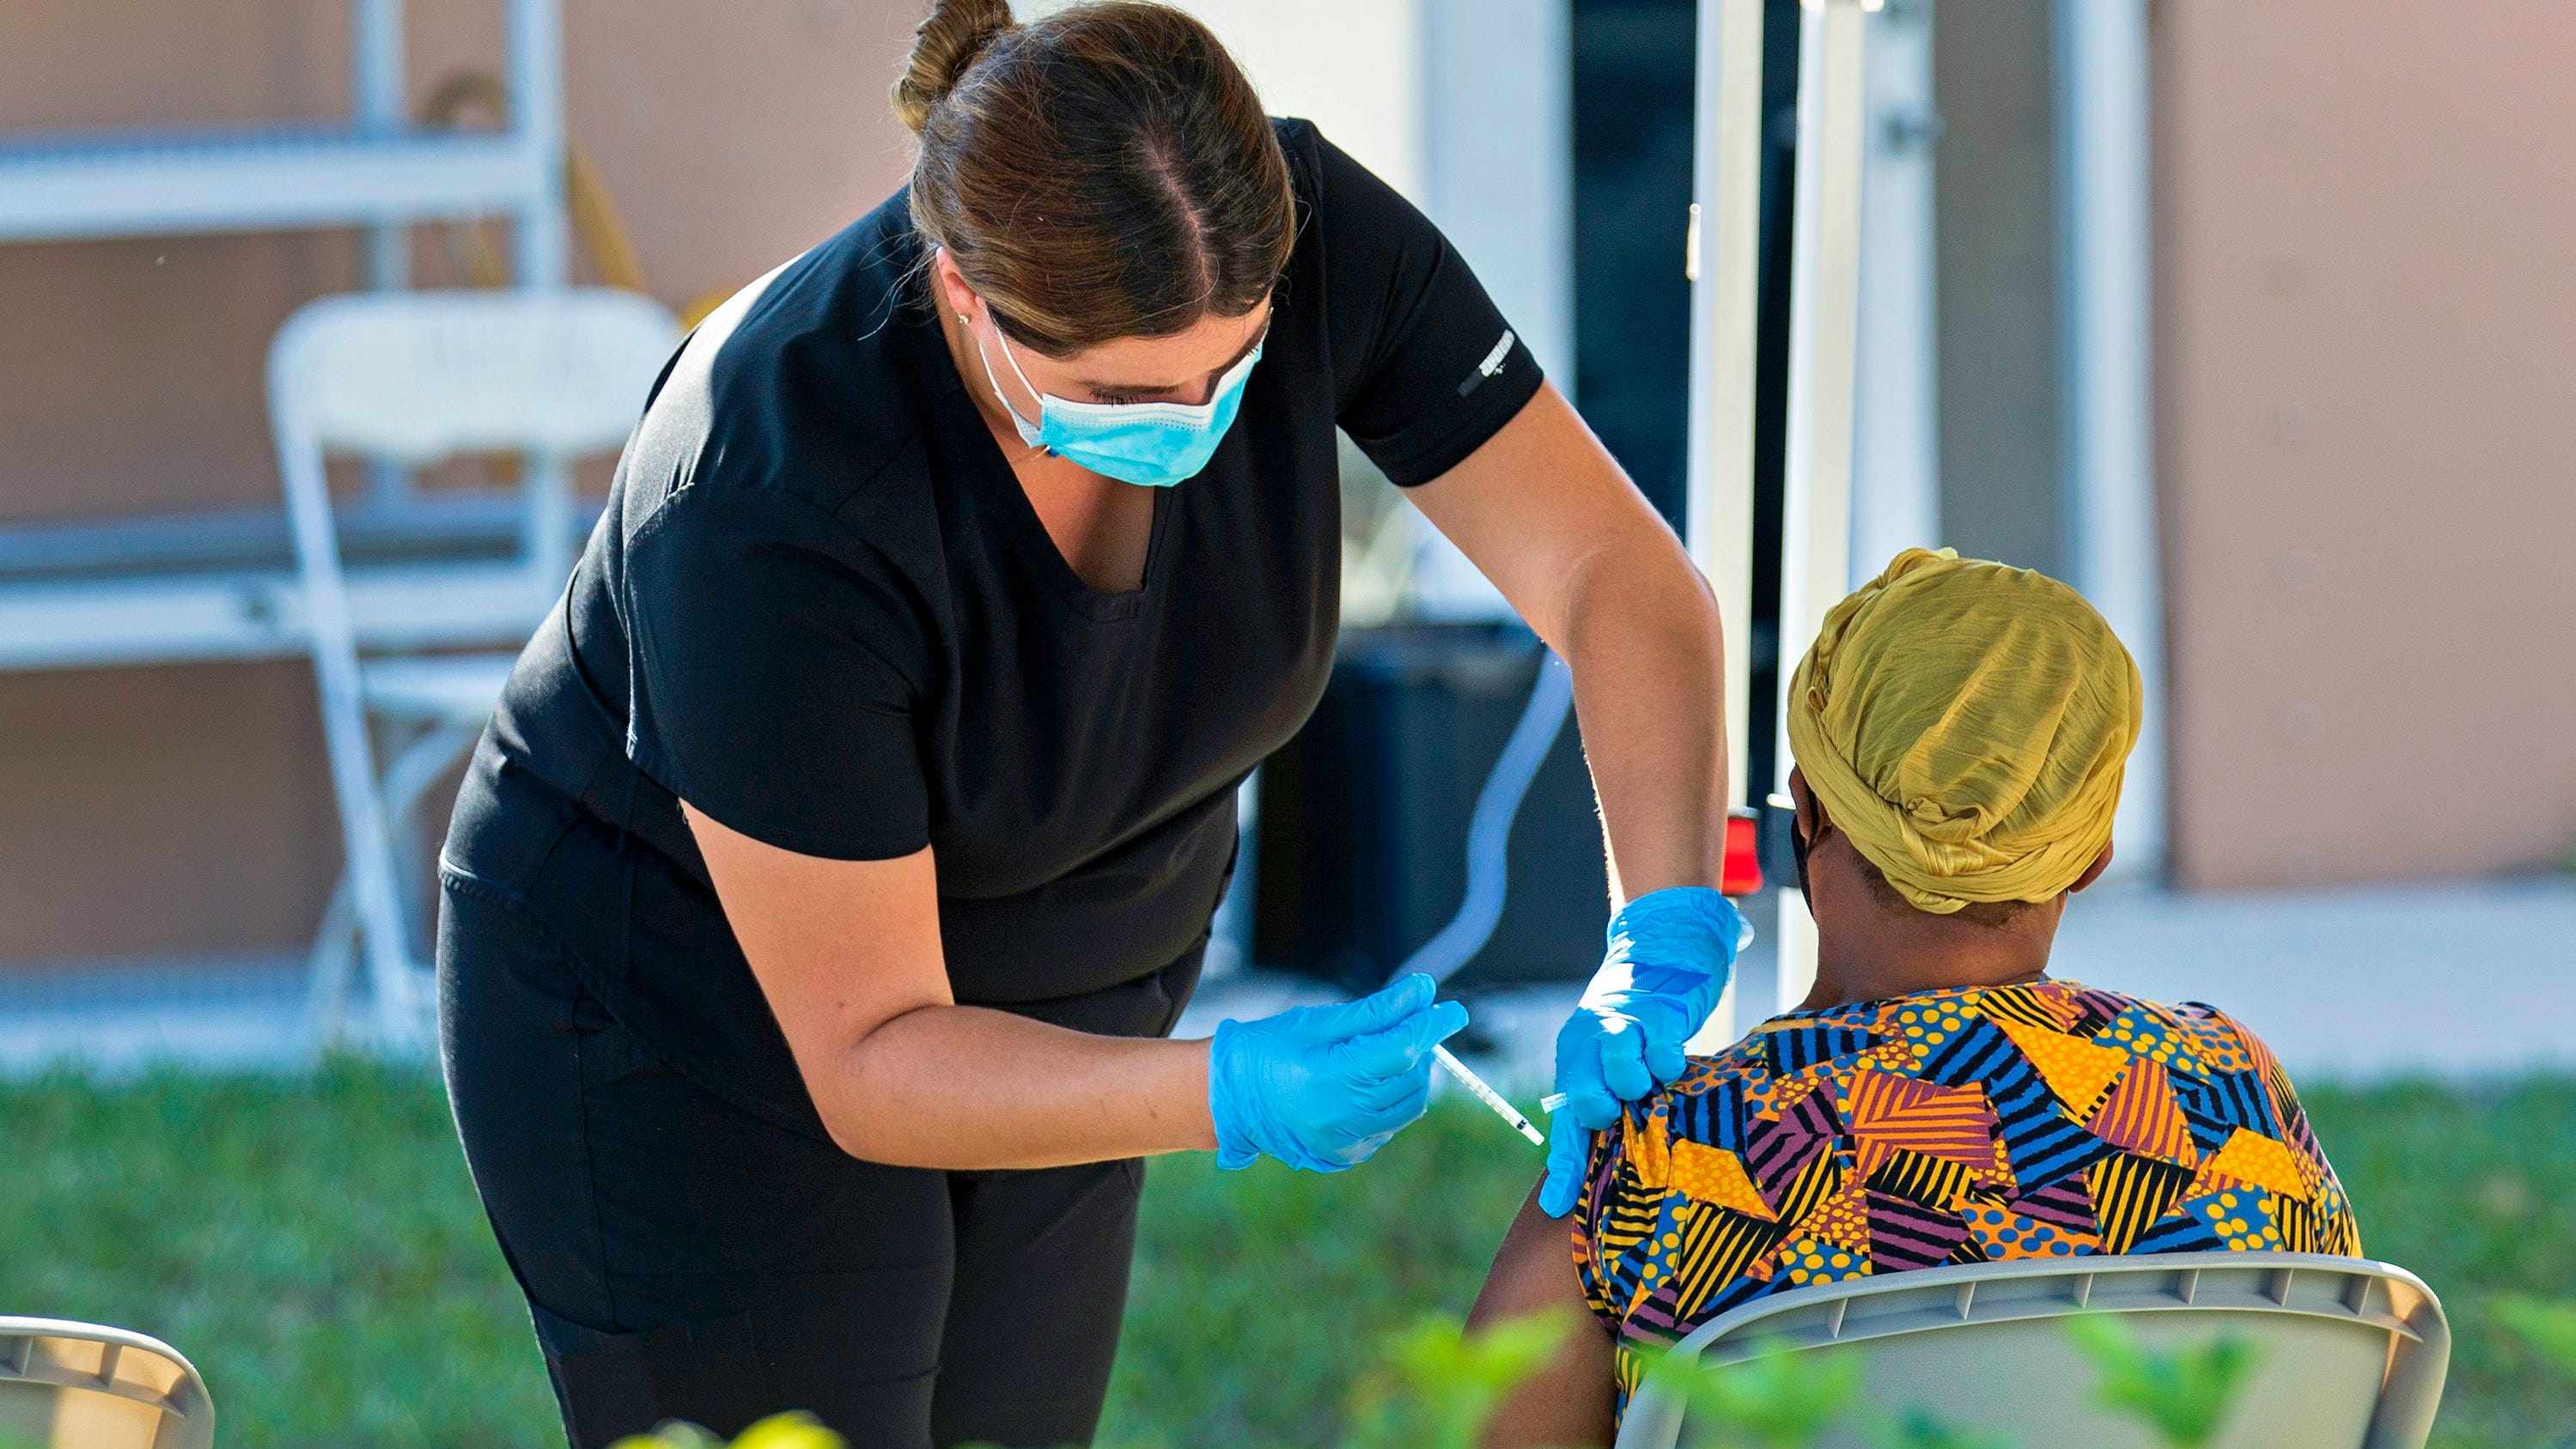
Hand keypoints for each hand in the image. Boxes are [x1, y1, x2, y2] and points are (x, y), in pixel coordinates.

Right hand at [1208, 973, 1469, 1172]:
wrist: (1230, 1099)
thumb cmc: (1269, 1049)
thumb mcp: (1319, 1022)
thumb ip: (1375, 1011)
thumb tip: (1422, 992)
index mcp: (1332, 1078)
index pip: (1402, 1049)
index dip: (1431, 1026)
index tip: (1453, 1010)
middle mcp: (1343, 1117)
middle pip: (1410, 1078)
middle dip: (1419, 1049)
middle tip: (1410, 1026)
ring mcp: (1346, 1141)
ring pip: (1408, 1105)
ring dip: (1411, 1076)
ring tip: (1389, 1054)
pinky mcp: (1347, 1154)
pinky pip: (1389, 1124)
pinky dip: (1392, 1100)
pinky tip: (1369, 1083)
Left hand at [1539, 886, 1747, 1214]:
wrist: (1661, 950)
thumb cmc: (1639, 1019)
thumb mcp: (1612, 1057)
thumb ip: (1608, 1101)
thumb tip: (1605, 1163)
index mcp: (1573, 1058)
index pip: (1565, 1123)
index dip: (1564, 1169)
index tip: (1558, 1209)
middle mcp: (1588, 1042)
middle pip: (1585, 1098)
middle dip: (1607, 1111)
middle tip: (1629, 1105)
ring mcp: (1622, 1027)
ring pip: (1622, 1075)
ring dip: (1641, 1085)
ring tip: (1653, 1079)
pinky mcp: (1658, 1014)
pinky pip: (1663, 1054)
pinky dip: (1671, 1063)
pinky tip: (1674, 1057)